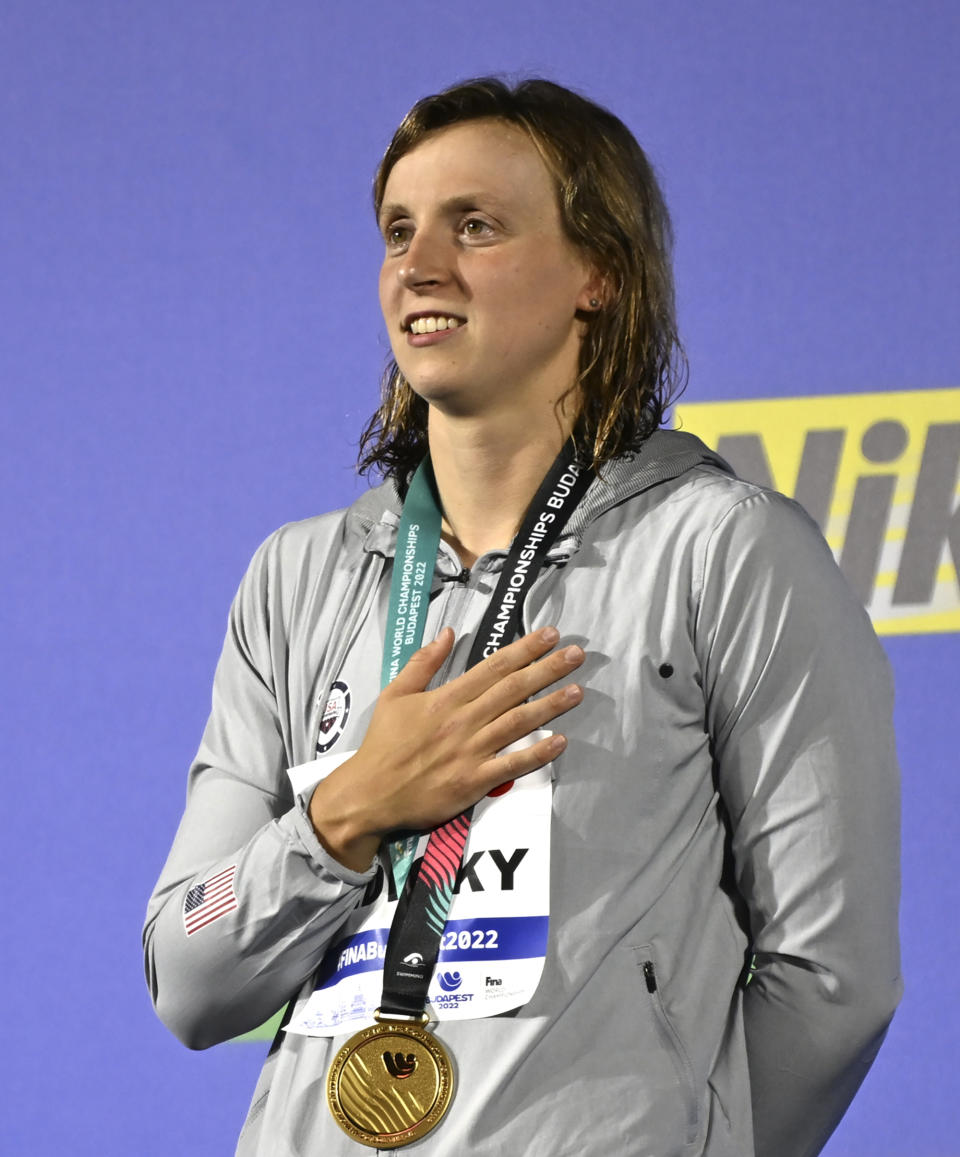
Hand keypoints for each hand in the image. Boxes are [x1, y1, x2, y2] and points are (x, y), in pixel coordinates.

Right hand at [308, 626, 583, 869]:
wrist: (369, 794)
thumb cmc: (382, 744)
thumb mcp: (394, 694)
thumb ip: (423, 662)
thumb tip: (448, 632)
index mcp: (445, 698)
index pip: (493, 667)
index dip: (525, 649)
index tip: (550, 635)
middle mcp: (463, 721)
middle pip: (513, 690)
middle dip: (547, 669)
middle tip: (577, 654)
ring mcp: (470, 752)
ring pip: (518, 723)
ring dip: (551, 706)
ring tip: (577, 690)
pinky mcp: (473, 782)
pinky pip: (511, 766)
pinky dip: (537, 754)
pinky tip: (560, 741)